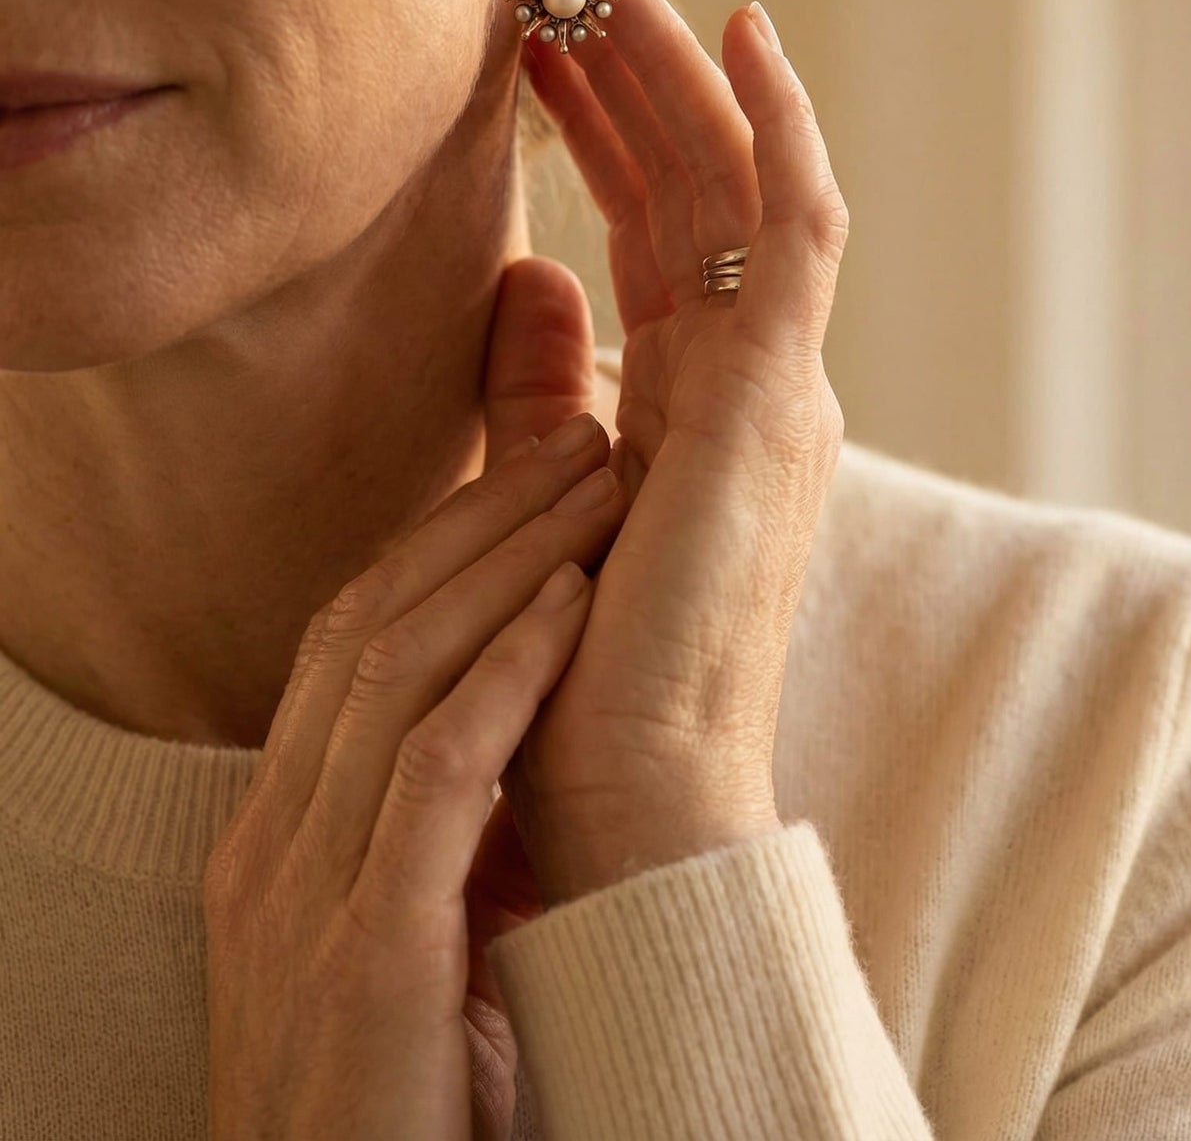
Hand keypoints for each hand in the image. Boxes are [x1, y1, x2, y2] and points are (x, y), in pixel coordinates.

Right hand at [201, 421, 627, 1140]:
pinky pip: (439, 770)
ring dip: (508, 560)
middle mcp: (275, 845)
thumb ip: (418, 851)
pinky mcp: (367, 954)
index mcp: (276, 840)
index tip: (529, 474)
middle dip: (479, 516)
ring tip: (600, 480)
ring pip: (399, 668)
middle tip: (578, 434)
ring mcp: (308, 897)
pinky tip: (573, 604)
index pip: (350, 643)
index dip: (440, 543)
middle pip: (370, 622)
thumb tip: (502, 756)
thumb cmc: (391, 1112)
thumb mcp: (388, 953)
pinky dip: (506, 672)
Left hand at [500, 0, 849, 904]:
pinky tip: (742, 35)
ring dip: (682, 70)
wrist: (632, 791)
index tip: (528, 43)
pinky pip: (798, 227)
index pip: (651, 223)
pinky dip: (780, 126)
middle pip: (694, 180)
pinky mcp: (784, 391)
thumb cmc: (579, 666)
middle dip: (633, 68)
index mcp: (694, 396)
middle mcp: (750, 372)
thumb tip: (522, 274)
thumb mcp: (541, 486)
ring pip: (741, 179)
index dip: (598, 124)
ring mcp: (778, 377)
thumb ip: (542, 384)